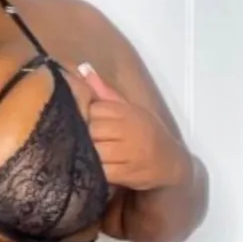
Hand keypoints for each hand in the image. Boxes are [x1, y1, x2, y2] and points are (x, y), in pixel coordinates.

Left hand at [78, 63, 191, 190]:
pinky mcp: (126, 173)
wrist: (170, 162)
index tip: (73, 122)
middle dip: (80, 136)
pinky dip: (93, 170)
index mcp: (125, 111)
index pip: (92, 108)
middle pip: (91, 129)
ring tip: (78, 155)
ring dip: (84, 154)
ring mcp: (127, 152)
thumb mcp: (128, 109)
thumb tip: (82, 68)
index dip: (79, 116)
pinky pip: (101, 170)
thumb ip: (103, 92)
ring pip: (94, 150)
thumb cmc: (144, 134)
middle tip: (71, 141)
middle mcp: (127, 129)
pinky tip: (88, 169)